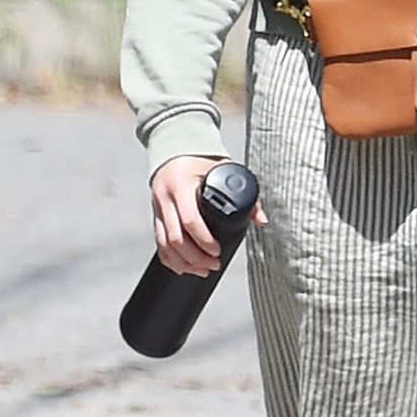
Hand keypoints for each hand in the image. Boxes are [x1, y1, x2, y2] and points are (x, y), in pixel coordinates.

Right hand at [150, 154, 266, 275]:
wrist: (175, 147)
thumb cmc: (202, 159)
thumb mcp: (225, 170)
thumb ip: (246, 194)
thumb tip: (261, 220)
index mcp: (181, 184)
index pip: (190, 219)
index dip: (203, 240)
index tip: (217, 250)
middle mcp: (165, 197)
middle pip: (175, 237)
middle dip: (195, 257)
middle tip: (213, 265)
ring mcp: (158, 207)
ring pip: (164, 243)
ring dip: (183, 261)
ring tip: (202, 270)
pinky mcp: (155, 214)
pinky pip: (158, 242)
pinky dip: (170, 258)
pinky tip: (183, 267)